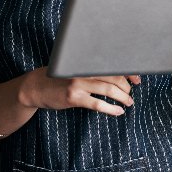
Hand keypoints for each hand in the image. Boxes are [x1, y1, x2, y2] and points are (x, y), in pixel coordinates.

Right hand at [21, 68, 140, 116]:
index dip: (128, 71)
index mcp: (85, 60)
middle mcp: (83, 68)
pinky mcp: (74, 97)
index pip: (112, 63)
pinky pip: (98, 104)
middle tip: (132, 93)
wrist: (35, 87)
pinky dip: (111, 109)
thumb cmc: (57, 77)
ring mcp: (78, 83)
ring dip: (123, 97)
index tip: (137, 79)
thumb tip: (116, 74)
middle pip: (114, 76)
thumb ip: (91, 68)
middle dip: (127, 86)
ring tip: (129, 103)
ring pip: (109, 90)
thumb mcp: (74, 67)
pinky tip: (118, 112)